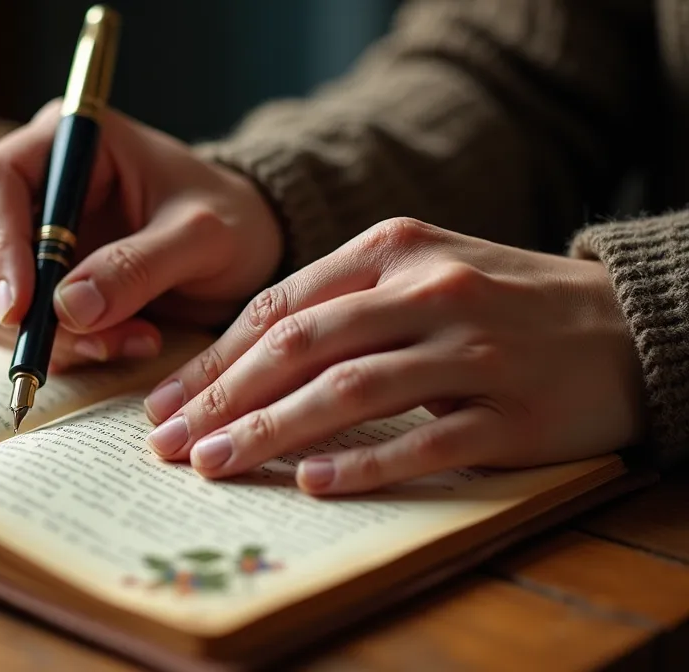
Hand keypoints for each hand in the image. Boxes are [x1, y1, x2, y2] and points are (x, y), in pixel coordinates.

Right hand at [0, 100, 282, 370]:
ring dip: (47, 336)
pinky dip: (62, 348)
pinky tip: (123, 344)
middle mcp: (37, 185)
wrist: (248, 249)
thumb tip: (68, 308)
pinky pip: (20, 325)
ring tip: (130, 341)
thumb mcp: (201, 237)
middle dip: (21, 305)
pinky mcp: (40, 283)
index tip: (23, 305)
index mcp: (69, 143)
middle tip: (84, 341)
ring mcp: (31, 237)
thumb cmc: (231, 220)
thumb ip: (138, 266)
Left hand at [142, 217, 644, 494]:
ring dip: (271, 432)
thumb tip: (237, 363)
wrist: (626, 323)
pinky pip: (427, 440)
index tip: (165, 404)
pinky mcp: (513, 412)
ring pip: (350, 391)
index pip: (279, 308)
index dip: (213, 361)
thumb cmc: (502, 302)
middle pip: (301, 347)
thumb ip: (339, 302)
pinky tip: (312, 481)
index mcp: (394, 250)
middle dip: (222, 399)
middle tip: (171, 445)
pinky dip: (365, 462)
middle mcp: (428, 291)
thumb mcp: (420, 272)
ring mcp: (473, 350)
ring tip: (216, 465)